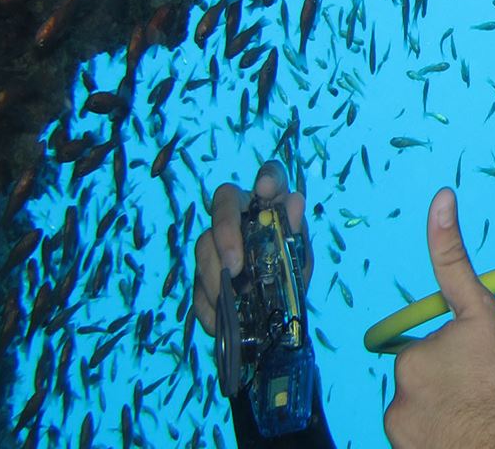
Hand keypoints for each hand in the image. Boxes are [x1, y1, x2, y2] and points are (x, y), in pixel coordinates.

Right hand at [192, 160, 312, 335]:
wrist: (276, 317)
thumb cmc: (289, 274)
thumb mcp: (298, 258)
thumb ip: (296, 234)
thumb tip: (294, 201)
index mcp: (270, 205)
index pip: (271, 176)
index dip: (268, 176)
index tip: (265, 189)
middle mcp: (241, 215)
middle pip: (223, 201)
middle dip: (225, 231)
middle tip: (235, 265)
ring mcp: (216, 242)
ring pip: (203, 244)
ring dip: (214, 274)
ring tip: (230, 299)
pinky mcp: (201, 272)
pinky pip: (195, 284)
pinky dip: (206, 304)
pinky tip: (219, 318)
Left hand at [384, 188, 494, 448]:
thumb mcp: (483, 313)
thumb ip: (453, 259)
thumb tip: (439, 196)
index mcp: (413, 355)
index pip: (426, 351)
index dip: (453, 359)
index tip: (467, 368)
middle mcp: (397, 392)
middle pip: (424, 382)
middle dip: (447, 385)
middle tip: (479, 394)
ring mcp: (398, 426)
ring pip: (421, 411)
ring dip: (442, 411)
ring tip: (474, 417)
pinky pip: (419, 438)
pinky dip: (435, 437)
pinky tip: (459, 435)